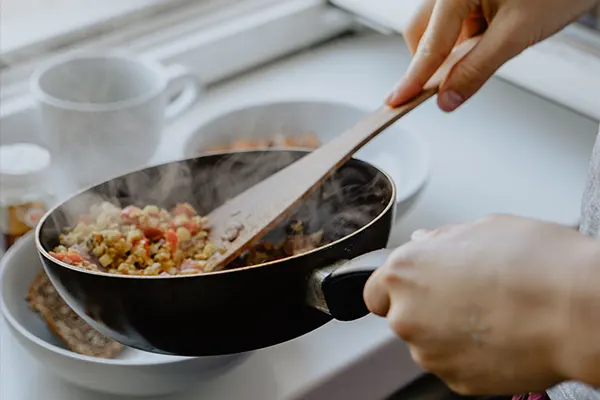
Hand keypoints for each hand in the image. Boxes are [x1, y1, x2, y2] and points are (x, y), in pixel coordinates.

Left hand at [364, 214, 599, 394]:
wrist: (576, 310)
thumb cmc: (535, 263)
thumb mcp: (482, 228)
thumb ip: (442, 240)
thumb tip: (426, 243)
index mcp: (405, 272)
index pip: (375, 291)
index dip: (397, 289)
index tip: (416, 288)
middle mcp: (407, 315)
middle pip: (403, 317)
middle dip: (427, 308)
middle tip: (467, 295)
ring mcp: (430, 353)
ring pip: (429, 343)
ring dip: (449, 333)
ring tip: (492, 314)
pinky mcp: (456, 380)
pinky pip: (454, 365)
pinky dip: (470, 355)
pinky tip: (500, 335)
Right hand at [386, 0, 596, 110]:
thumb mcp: (516, 34)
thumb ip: (476, 70)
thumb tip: (448, 98)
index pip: (428, 45)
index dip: (413, 78)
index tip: (396, 100)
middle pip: (421, 32)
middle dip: (431, 60)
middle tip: (448, 84)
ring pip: (438, 27)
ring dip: (453, 48)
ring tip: (492, 46)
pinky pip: (456, 20)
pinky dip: (467, 37)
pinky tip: (493, 35)